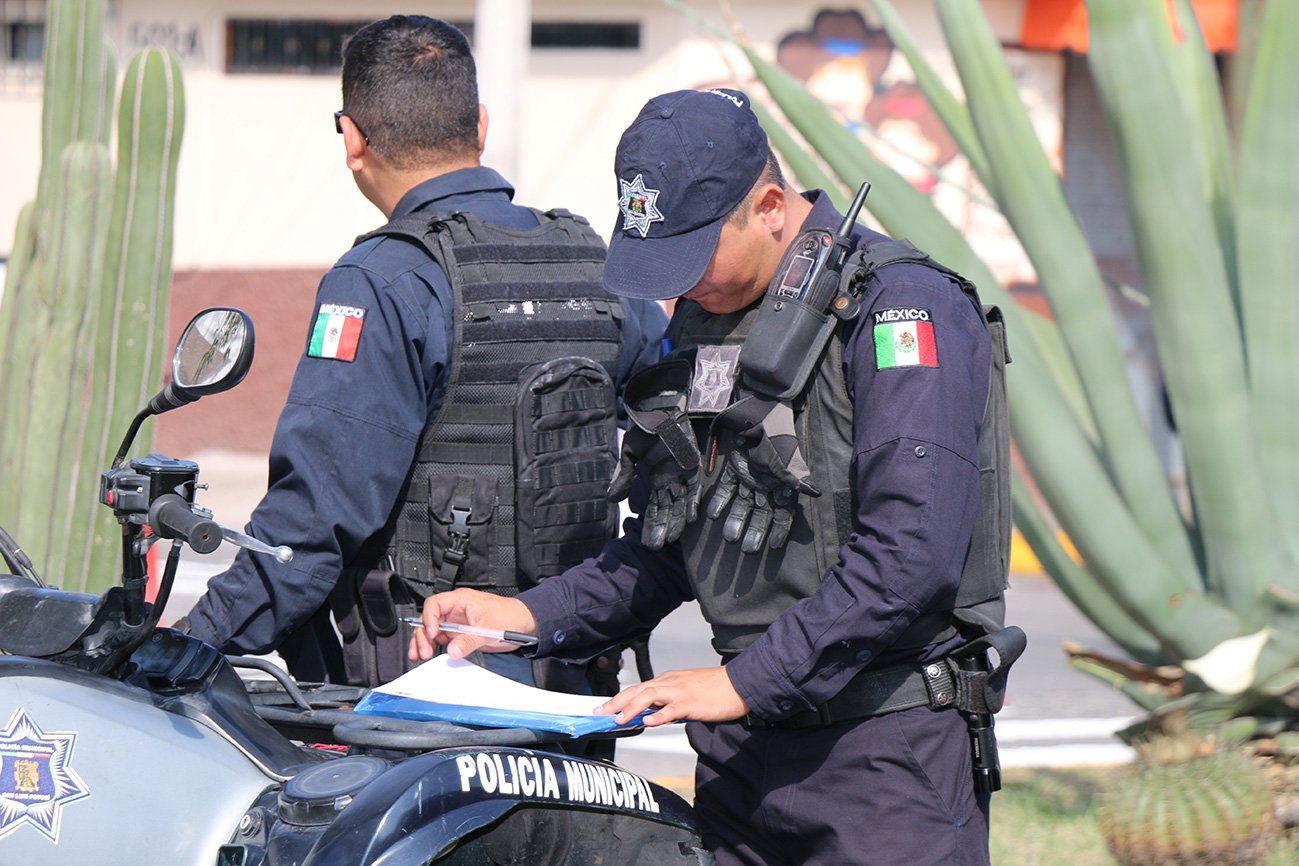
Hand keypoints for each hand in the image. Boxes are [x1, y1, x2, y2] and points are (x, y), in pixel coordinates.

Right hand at [407, 588, 536, 662]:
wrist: (523, 624)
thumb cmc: (509, 615)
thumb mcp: (489, 628)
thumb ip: (470, 640)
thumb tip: (453, 649)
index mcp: (460, 600)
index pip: (435, 605)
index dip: (429, 619)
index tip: (431, 633)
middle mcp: (455, 610)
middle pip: (429, 619)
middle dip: (422, 635)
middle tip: (423, 650)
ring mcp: (456, 623)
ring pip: (432, 631)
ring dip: (424, 643)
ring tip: (420, 655)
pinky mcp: (459, 635)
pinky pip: (441, 641)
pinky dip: (433, 648)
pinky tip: (429, 655)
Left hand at [596, 667, 748, 726]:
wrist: (738, 684)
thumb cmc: (714, 690)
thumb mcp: (686, 691)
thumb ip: (668, 701)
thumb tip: (651, 715)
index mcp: (667, 680)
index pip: (638, 688)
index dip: (619, 698)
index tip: (604, 707)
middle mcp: (669, 683)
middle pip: (637, 690)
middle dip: (616, 702)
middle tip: (599, 712)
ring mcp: (679, 692)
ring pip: (649, 696)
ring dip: (631, 708)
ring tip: (618, 719)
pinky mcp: (691, 703)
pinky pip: (671, 710)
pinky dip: (658, 716)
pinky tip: (648, 722)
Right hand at [608, 428, 700, 548]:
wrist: (661, 405)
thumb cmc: (646, 426)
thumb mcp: (630, 453)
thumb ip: (623, 475)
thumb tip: (611, 499)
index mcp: (656, 480)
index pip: (653, 508)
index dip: (650, 525)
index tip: (647, 543)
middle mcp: (671, 481)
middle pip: (667, 511)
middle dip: (663, 529)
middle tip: (657, 549)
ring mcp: (684, 474)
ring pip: (681, 504)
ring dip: (677, 522)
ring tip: (672, 539)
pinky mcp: (695, 465)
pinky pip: (695, 488)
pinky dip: (692, 502)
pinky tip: (689, 518)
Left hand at [707, 399, 818, 551]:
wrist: (760, 413)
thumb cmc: (778, 438)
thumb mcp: (788, 459)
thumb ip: (797, 479)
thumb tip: (814, 494)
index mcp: (783, 485)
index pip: (784, 513)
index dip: (780, 529)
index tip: (774, 546)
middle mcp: (767, 486)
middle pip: (761, 513)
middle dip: (756, 530)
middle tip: (748, 550)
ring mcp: (750, 479)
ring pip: (743, 505)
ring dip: (737, 520)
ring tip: (730, 537)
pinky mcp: (734, 470)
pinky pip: (727, 489)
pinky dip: (720, 501)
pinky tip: (713, 514)